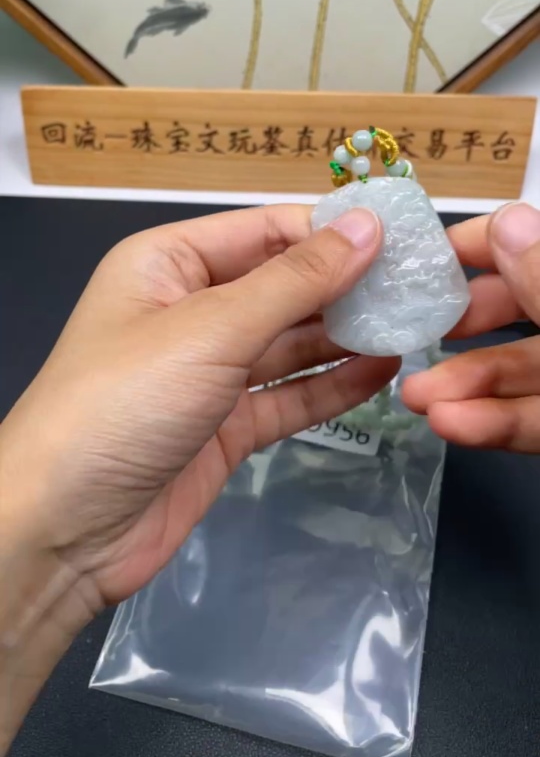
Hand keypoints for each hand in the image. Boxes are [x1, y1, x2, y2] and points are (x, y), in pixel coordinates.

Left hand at [0, 205, 397, 608]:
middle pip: (282, 285)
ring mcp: (208, 372)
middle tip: (419, 286)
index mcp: (169, 263)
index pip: (265, 231)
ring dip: (346, 335)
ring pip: (290, 343)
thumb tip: (367, 226)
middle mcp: (189, 309)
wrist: (64, 529)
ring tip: (412, 325)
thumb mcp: (210, 329)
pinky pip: (287, 395)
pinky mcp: (224, 427)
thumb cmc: (124, 403)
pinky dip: (332, 385)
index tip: (402, 236)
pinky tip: (382, 372)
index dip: (331, 231)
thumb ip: (295, 281)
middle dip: (346, 285)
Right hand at [403, 202, 539, 452]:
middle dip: (462, 322)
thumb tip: (504, 220)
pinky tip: (450, 424)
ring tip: (415, 397)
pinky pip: (536, 420)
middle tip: (413, 329)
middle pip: (519, 308)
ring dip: (464, 385)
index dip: (479, 244)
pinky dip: (494, 424)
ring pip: (521, 374)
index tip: (420, 258)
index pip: (528, 244)